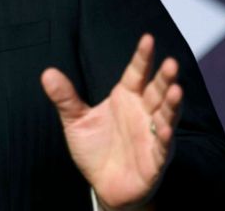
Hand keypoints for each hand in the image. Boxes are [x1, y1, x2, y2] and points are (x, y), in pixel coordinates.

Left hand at [40, 34, 181, 210]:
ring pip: (166, 116)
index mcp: (126, 97)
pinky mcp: (155, 160)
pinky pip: (162, 147)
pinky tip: (166, 129)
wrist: (103, 185)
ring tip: (177, 90)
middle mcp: (143, 112)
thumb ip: (65, 98)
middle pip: (156, 91)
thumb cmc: (95, 149)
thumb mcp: (76, 121)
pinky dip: (165, 138)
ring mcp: (152, 135)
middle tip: (171, 62)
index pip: (137, 73)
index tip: (148, 38)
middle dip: (165, 78)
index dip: (143, 57)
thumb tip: (47, 72)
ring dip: (172, 104)